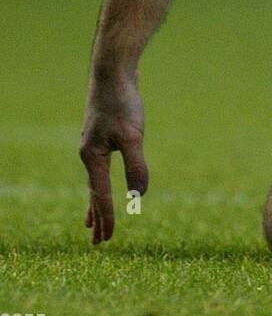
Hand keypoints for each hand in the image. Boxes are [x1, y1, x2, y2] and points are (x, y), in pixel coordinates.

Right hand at [79, 74, 147, 244]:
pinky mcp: (102, 136)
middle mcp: (89, 154)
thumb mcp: (133, 135)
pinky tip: (105, 180)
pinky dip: (102, 182)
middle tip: (99, 243)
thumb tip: (138, 197)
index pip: (101, 196)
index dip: (107, 218)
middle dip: (98, 218)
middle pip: (94, 193)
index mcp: (93, 157)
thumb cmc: (122, 102)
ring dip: (97, 203)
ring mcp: (94, 145)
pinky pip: (102, 167)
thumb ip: (136, 166)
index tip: (108, 239)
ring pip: (96, 181)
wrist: (113, 72)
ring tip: (93, 223)